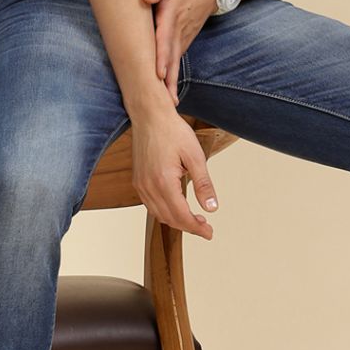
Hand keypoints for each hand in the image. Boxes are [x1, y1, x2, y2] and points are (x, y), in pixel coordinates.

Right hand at [130, 110, 219, 239]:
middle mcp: (149, 187)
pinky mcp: (138, 181)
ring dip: (176, 221)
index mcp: (164, 181)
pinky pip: (150, 205)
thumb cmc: (172, 131)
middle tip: (206, 227)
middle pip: (169, 219)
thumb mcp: (195, 156)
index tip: (209, 233)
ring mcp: (140, 184)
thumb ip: (203, 184)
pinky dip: (164, 212)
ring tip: (194, 219)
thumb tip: (211, 208)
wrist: (149, 116)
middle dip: (188, 227)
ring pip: (158, 214)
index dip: (197, 228)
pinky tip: (177, 207)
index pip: (181, 216)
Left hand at [141, 0, 220, 105]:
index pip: (165, 38)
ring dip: (171, 84)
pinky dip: (172, 77)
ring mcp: (183, 39)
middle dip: (168, 81)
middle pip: (172, 59)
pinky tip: (168, 93)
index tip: (158, 74)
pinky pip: (176, 61)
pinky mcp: (183, 42)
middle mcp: (178, 32)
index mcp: (173, 15)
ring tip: (168, 105)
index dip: (161, 56)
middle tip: (164, 102)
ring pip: (175, 64)